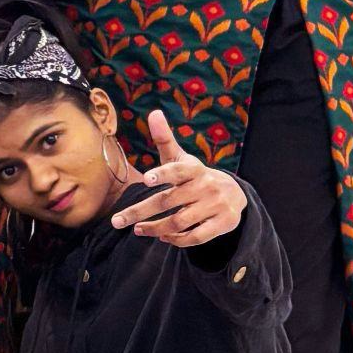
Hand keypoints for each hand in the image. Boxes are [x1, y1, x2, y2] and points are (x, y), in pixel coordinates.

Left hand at [110, 110, 245, 246]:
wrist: (235, 194)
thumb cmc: (196, 175)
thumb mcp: (182, 158)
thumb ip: (165, 139)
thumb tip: (154, 112)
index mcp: (194, 169)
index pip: (178, 170)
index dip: (163, 173)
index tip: (146, 179)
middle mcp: (206, 186)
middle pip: (168, 201)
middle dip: (140, 212)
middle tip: (117, 221)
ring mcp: (216, 206)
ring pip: (179, 221)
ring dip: (155, 228)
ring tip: (137, 230)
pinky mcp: (223, 224)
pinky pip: (196, 237)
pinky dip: (177, 239)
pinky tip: (162, 237)